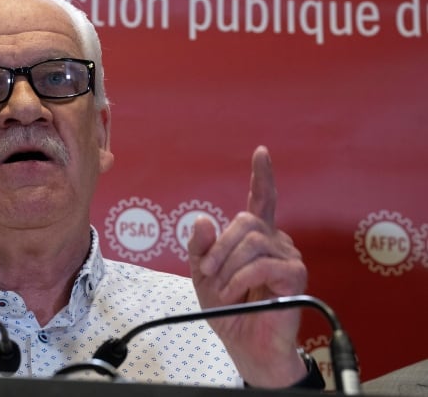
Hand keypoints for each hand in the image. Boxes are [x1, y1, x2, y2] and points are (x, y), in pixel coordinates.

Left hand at [187, 146, 307, 387]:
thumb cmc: (229, 310)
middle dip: (219, 248)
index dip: (262, 176)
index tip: (261, 153)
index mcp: (254, 238)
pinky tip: (235, 294)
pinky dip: (240, 279)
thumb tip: (204, 219)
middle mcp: (275, 241)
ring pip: (250, 241)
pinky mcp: (295, 275)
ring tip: (222, 290)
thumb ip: (200, 247)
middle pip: (244, 221)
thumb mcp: (203, 275)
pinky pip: (261, 264)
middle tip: (207, 274)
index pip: (261, 200)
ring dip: (227, 267)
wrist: (246, 345)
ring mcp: (288, 257)